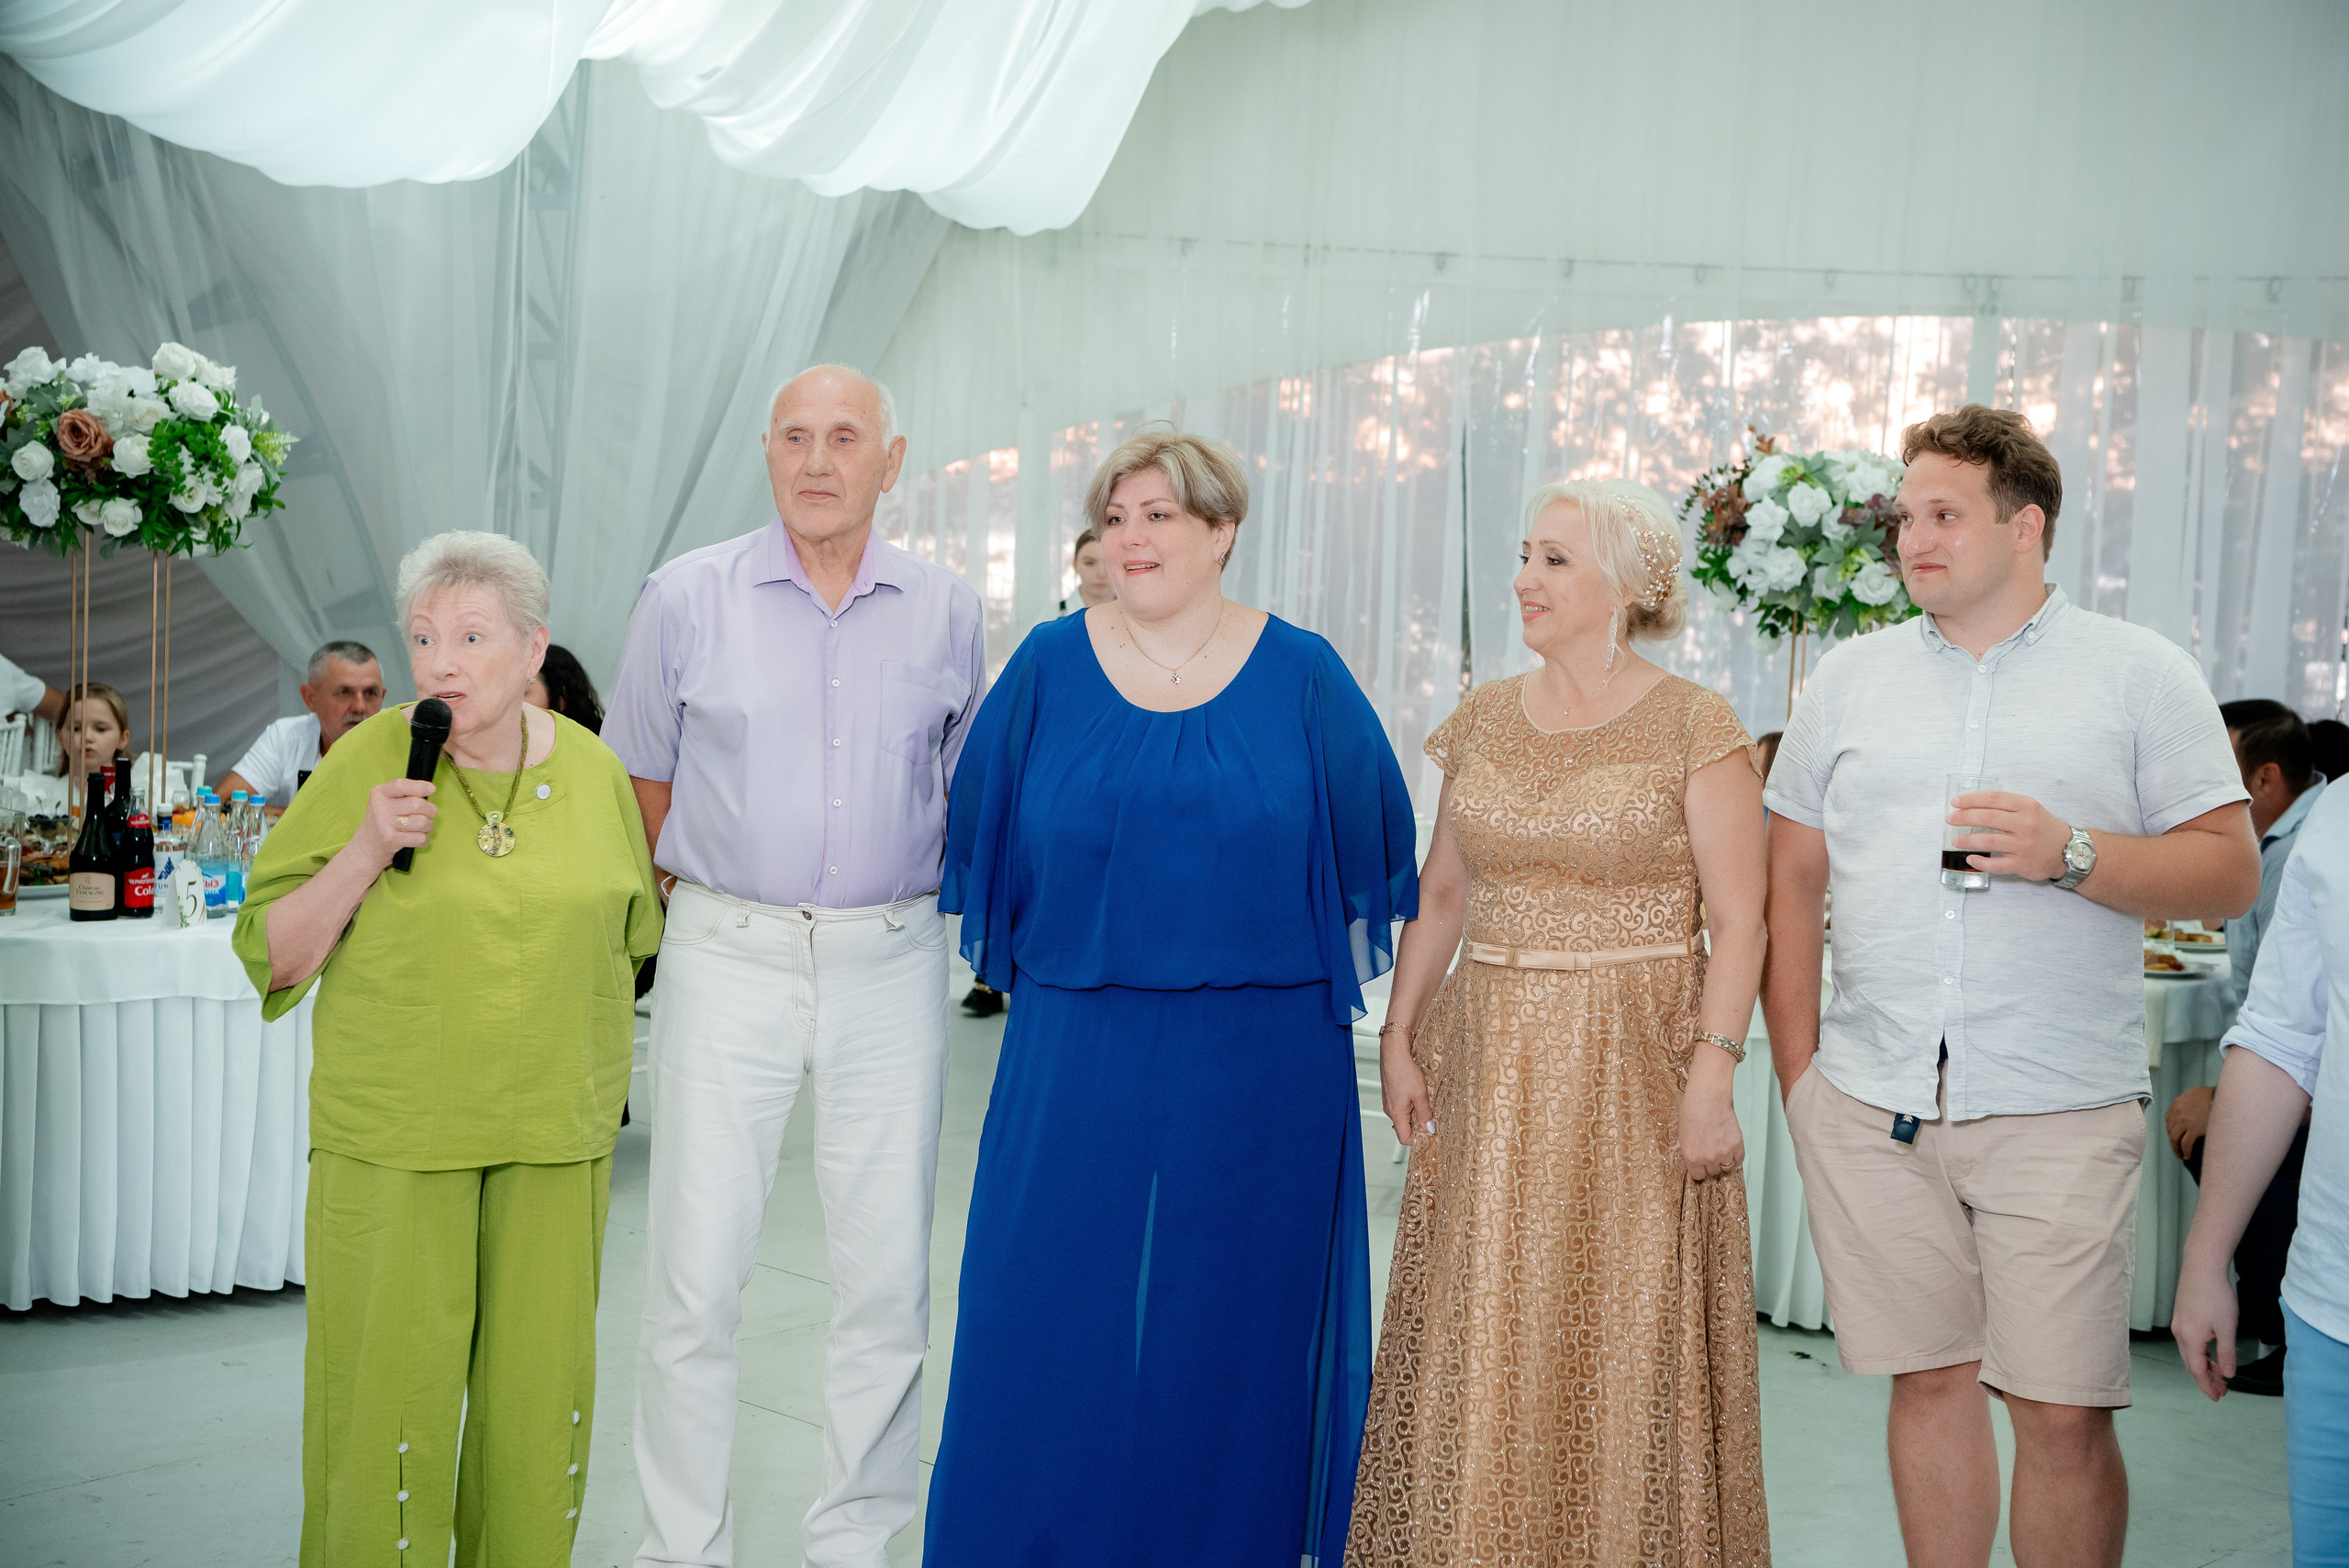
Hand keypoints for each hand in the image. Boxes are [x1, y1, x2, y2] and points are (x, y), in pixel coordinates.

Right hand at [352, 777, 436, 870]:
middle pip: (417, 804)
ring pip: (422, 821)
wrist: (365, 848)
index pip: (401, 785)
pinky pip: (419, 837)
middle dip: (430, 811)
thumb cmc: (383, 823)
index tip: (431, 789)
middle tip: (428, 816)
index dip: (419, 786)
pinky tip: (418, 840)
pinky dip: (424, 840)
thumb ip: (405, 794)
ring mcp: (384, 824)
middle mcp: (380, 807)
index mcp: (379, 793)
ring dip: (428, 826)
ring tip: (421, 828)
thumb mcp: (387, 803)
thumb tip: (429, 789)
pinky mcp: (390, 840)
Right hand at [1380, 1029, 1433, 1148]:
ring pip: (1404, 1116)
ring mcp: (1389, 1102)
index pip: (1405, 1139)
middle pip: (1405, 1128)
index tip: (1431, 1135)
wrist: (1394, 1052)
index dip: (1418, 1140)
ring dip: (1416, 1114)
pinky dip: (1411, 1105)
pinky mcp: (1391, 1094)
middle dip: (1419, 1126)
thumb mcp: (1420, 1094)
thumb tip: (1429, 1129)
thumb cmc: (1404, 1071)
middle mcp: (1390, 1110)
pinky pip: (1402, 1107)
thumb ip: (1425, 1114)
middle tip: (1433, 1118)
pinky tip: (1418, 1094)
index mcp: (1396, 1114)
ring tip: (1426, 1103)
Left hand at [1678, 1082, 1744, 1180]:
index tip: (1701, 1166)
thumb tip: (1696, 1161)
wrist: (1707, 1099)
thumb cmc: (1691, 1113)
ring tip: (1721, 1150)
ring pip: (1726, 1167)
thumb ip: (1691, 1152)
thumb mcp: (1684, 1136)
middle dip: (1711, 1163)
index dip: (1700, 1170)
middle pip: (1713, 1171)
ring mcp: (1724, 1153)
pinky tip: (1731, 1150)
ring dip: (1724, 1161)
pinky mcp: (1737, 1145)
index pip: (1698, 1176)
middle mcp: (1708, 1159)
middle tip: (1711, 1152)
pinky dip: (1736, 1157)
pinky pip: (1739, 1160)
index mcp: (1692, 1157)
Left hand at [1948, 790, 2073, 881]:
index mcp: (2026, 806)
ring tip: (1955, 840)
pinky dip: (1980, 862)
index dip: (1971, 799)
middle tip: (1950, 819)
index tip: (1955, 802)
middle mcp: (2025, 824)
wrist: (2068, 850)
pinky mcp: (2022, 864)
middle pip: (1987, 818)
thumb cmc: (2043, 828)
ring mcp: (2024, 845)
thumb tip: (1971, 804)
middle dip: (1964, 817)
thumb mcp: (2030, 809)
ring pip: (1988, 841)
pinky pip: (1996, 864)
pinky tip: (1970, 858)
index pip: (1993, 799)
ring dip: (1967, 840)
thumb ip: (2006, 806)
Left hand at [2166, 1085, 2214, 1162]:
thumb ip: (2186, 1105)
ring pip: (2174, 1139)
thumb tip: (2187, 1117)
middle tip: (2177, 1151)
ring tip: (2181, 1155)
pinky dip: (2185, 1151)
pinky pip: (2185, 1143)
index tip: (2176, 1139)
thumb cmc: (2209, 1096)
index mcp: (2176, 1105)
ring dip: (2176, 1149)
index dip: (2172, 1132)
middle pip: (2170, 1132)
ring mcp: (2184, 1121)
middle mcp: (2177, 1113)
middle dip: (2172, 1143)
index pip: (2169, 1122)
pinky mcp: (2193, 1128)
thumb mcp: (2192, 1096)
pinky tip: (2187, 1156)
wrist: (2221, 1096)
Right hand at [2172, 1254, 2239, 1400]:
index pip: (2197, 1370)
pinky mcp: (2182, 1315)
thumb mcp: (2227, 1327)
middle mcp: (2180, 1333)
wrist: (2202, 1267)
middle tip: (2223, 1390)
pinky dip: (2200, 1352)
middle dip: (2206, 1378)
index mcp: (2191, 1339)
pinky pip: (2189, 1342)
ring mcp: (2179, 1323)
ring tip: (2220, 1373)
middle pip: (2191, 1363)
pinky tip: (2211, 1351)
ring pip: (2190, 1353)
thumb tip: (2227, 1374)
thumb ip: (2227, 1353)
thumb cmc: (2216, 1296)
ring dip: (2204, 1365)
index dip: (2207, 1386)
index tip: (2218, 1398)